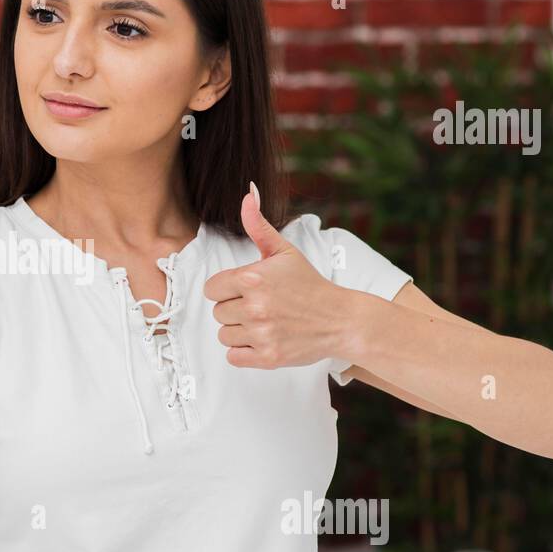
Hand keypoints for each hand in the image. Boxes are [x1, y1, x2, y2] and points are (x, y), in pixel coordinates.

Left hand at [203, 182, 350, 369]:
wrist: (340, 319)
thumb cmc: (309, 284)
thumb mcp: (284, 251)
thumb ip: (258, 225)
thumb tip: (247, 194)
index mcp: (253, 278)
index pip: (212, 288)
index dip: (227, 289)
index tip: (246, 290)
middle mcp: (255, 306)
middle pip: (217, 312)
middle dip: (234, 309)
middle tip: (260, 306)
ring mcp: (261, 333)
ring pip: (224, 335)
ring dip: (239, 331)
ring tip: (263, 322)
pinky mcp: (268, 357)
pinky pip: (233, 356)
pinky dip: (244, 351)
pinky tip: (263, 339)